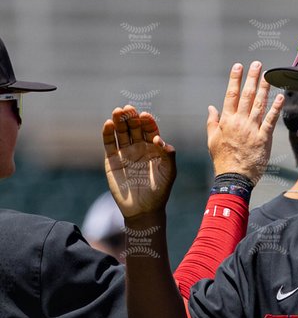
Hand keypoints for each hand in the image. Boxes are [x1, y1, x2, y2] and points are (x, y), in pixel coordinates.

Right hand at [103, 106, 176, 220]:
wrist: (143, 209)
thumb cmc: (160, 191)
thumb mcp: (169, 172)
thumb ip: (168, 155)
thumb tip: (160, 140)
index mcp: (154, 148)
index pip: (150, 130)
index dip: (148, 122)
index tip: (146, 116)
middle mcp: (139, 147)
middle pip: (134, 128)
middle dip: (132, 118)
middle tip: (129, 109)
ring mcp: (125, 152)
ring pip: (121, 132)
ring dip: (119, 121)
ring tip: (118, 111)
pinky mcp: (112, 159)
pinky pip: (109, 143)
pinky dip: (108, 133)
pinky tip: (108, 124)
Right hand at [207, 61, 284, 183]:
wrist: (234, 177)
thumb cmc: (223, 160)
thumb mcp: (212, 140)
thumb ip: (212, 122)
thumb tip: (211, 107)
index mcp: (227, 120)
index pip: (231, 95)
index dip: (235, 79)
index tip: (239, 67)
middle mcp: (240, 121)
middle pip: (246, 96)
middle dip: (252, 78)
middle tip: (257, 64)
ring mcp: (252, 129)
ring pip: (259, 105)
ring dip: (264, 89)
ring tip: (268, 76)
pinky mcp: (264, 138)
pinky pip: (271, 120)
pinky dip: (276, 108)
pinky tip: (280, 97)